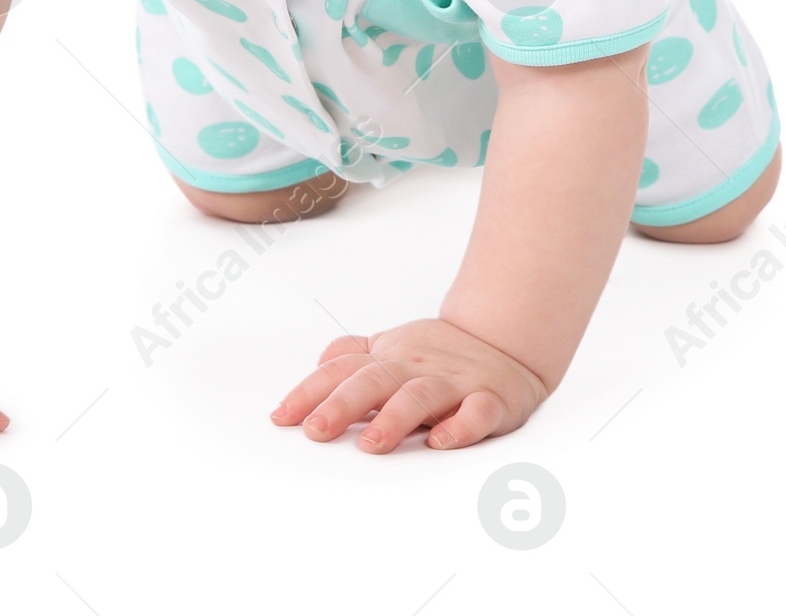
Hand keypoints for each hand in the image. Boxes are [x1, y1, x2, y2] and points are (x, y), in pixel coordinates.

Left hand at [269, 317, 548, 452]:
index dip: (310, 392)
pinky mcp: (490, 399)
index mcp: (388, 359)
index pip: (342, 371)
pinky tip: (440, 441)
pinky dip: (460, 426)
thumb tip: (318, 365)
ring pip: (421, 396)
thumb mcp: (391, 348)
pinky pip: (477, 412)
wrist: (504, 340)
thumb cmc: (439, 353)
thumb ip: (353, 355)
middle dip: (343, 405)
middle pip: (374, 381)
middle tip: (316, 431)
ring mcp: (452, 383)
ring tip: (371, 444)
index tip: (281, 417)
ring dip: (395, 418)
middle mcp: (415, 368)